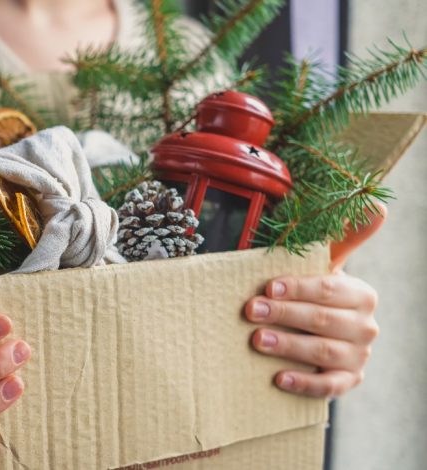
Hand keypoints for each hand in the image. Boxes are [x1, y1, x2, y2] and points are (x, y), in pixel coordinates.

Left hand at [244, 204, 384, 397]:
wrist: (321, 336)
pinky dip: (304, 383)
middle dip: (285, 314)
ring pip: (323, 352)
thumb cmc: (316, 295)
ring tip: (257, 340)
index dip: (298, 287)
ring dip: (288, 346)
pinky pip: (329, 386)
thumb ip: (346, 237)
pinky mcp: (348, 381)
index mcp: (361, 295)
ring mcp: (358, 357)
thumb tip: (376, 206)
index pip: (329, 289)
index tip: (268, 285)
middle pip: (323, 320)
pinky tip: (278, 378)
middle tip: (251, 310)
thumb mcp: (326, 267)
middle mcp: (365, 326)